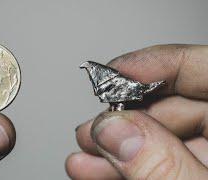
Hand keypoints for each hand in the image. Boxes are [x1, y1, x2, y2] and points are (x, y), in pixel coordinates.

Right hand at [66, 45, 207, 178]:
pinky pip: (160, 161)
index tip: (115, 70)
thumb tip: (114, 129)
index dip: (157, 63)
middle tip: (95, 123)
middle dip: (125, 113)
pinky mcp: (193, 174)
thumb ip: (163, 163)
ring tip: (86, 149)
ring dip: (116, 142)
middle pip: (175, 105)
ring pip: (162, 137)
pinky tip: (97, 167)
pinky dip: (127, 163)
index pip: (205, 71)